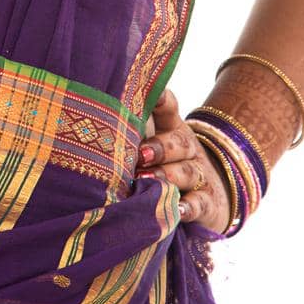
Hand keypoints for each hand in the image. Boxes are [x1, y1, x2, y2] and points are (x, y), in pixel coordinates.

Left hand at [134, 88, 229, 234]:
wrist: (209, 195)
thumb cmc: (163, 165)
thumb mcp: (150, 142)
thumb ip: (128, 129)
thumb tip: (94, 108)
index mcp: (171, 128)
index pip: (168, 109)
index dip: (160, 100)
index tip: (152, 95)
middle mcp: (187, 150)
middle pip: (178, 142)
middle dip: (160, 147)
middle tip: (140, 154)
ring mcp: (199, 176)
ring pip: (186, 172)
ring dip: (166, 176)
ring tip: (146, 180)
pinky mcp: (207, 204)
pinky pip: (198, 204)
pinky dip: (187, 207)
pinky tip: (175, 209)